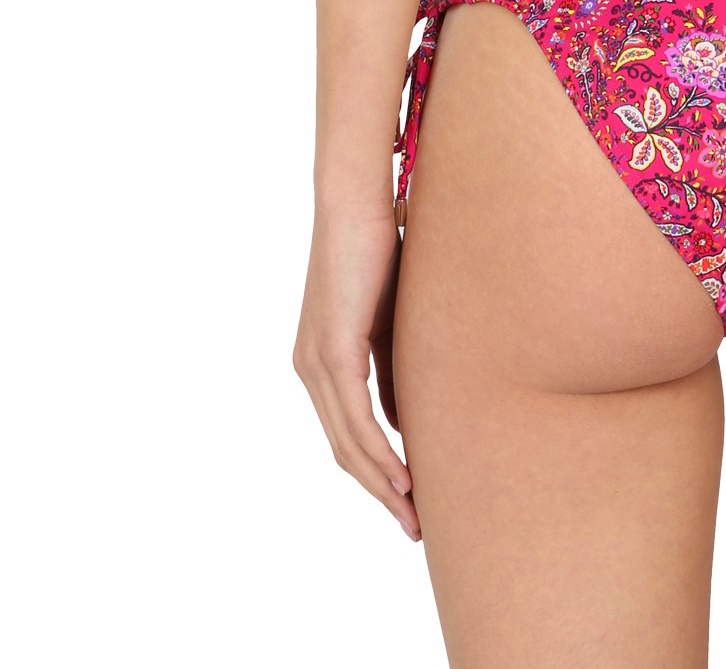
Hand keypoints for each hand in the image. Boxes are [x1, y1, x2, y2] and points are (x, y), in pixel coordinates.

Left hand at [293, 207, 419, 539]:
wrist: (356, 200)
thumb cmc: (380, 244)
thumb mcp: (392, 317)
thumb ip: (395, 364)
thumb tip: (408, 417)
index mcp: (321, 360)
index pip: (347, 433)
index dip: (377, 472)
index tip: (411, 499)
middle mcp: (309, 368)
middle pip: (344, 451)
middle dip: (381, 493)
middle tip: (415, 525)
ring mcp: (316, 363)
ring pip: (348, 443)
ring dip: (383, 484)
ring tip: (414, 514)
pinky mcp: (332, 351)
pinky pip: (354, 417)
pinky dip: (379, 452)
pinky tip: (402, 476)